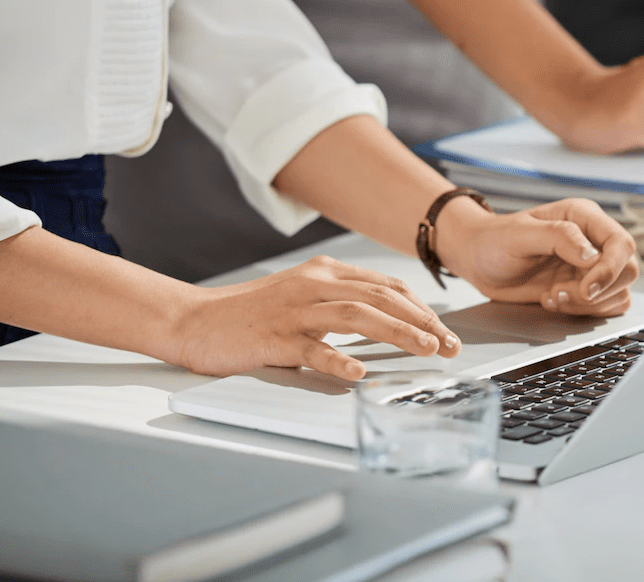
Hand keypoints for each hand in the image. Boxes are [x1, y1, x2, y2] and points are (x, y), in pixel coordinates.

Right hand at [170, 257, 459, 378]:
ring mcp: (295, 310)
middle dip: (423, 320)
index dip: (422, 308)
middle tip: (450, 344)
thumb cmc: (252, 315)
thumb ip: (342, 300)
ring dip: (397, 332)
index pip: (387, 286)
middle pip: (382, 297)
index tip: (445, 330)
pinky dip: (338, 358)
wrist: (193, 321)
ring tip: (425, 349)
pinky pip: (312, 348)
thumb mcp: (303, 295)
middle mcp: (314, 285)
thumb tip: (391, 317)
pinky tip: (358, 370)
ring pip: (357, 314)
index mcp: (325, 273)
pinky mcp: (274, 338)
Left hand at [438, 197, 638, 317]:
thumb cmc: (494, 240)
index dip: (610, 270)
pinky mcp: (585, 287)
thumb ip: (559, 238)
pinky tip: (555, 302)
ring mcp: (591, 266)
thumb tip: (593, 256)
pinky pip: (607, 305)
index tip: (586, 288)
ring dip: (588, 304)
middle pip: (628, 270)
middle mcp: (593, 240)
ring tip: (552, 296)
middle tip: (560, 293)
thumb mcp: (520, 234)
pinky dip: (584, 311)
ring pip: (620, 292)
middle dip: (598, 291)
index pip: (621, 244)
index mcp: (584, 217)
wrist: (478, 259)